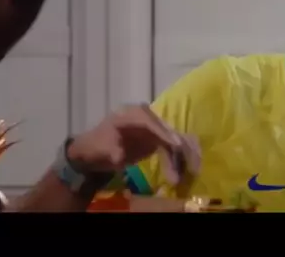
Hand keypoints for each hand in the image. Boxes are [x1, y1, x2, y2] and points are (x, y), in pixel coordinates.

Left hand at [67, 104, 200, 184]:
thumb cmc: (96, 146)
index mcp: (132, 114)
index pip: (150, 122)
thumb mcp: (101, 148)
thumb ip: (112, 151)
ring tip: (192, 170)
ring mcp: (153, 128)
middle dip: (179, 147)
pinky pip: (172, 148)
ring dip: (182, 156)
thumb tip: (120, 156)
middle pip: (167, 130)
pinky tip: (185, 170)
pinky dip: (178, 159)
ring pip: (173, 140)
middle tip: (190, 163)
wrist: (92, 152)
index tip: (176, 145)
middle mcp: (146, 117)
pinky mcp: (157, 140)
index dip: (164, 133)